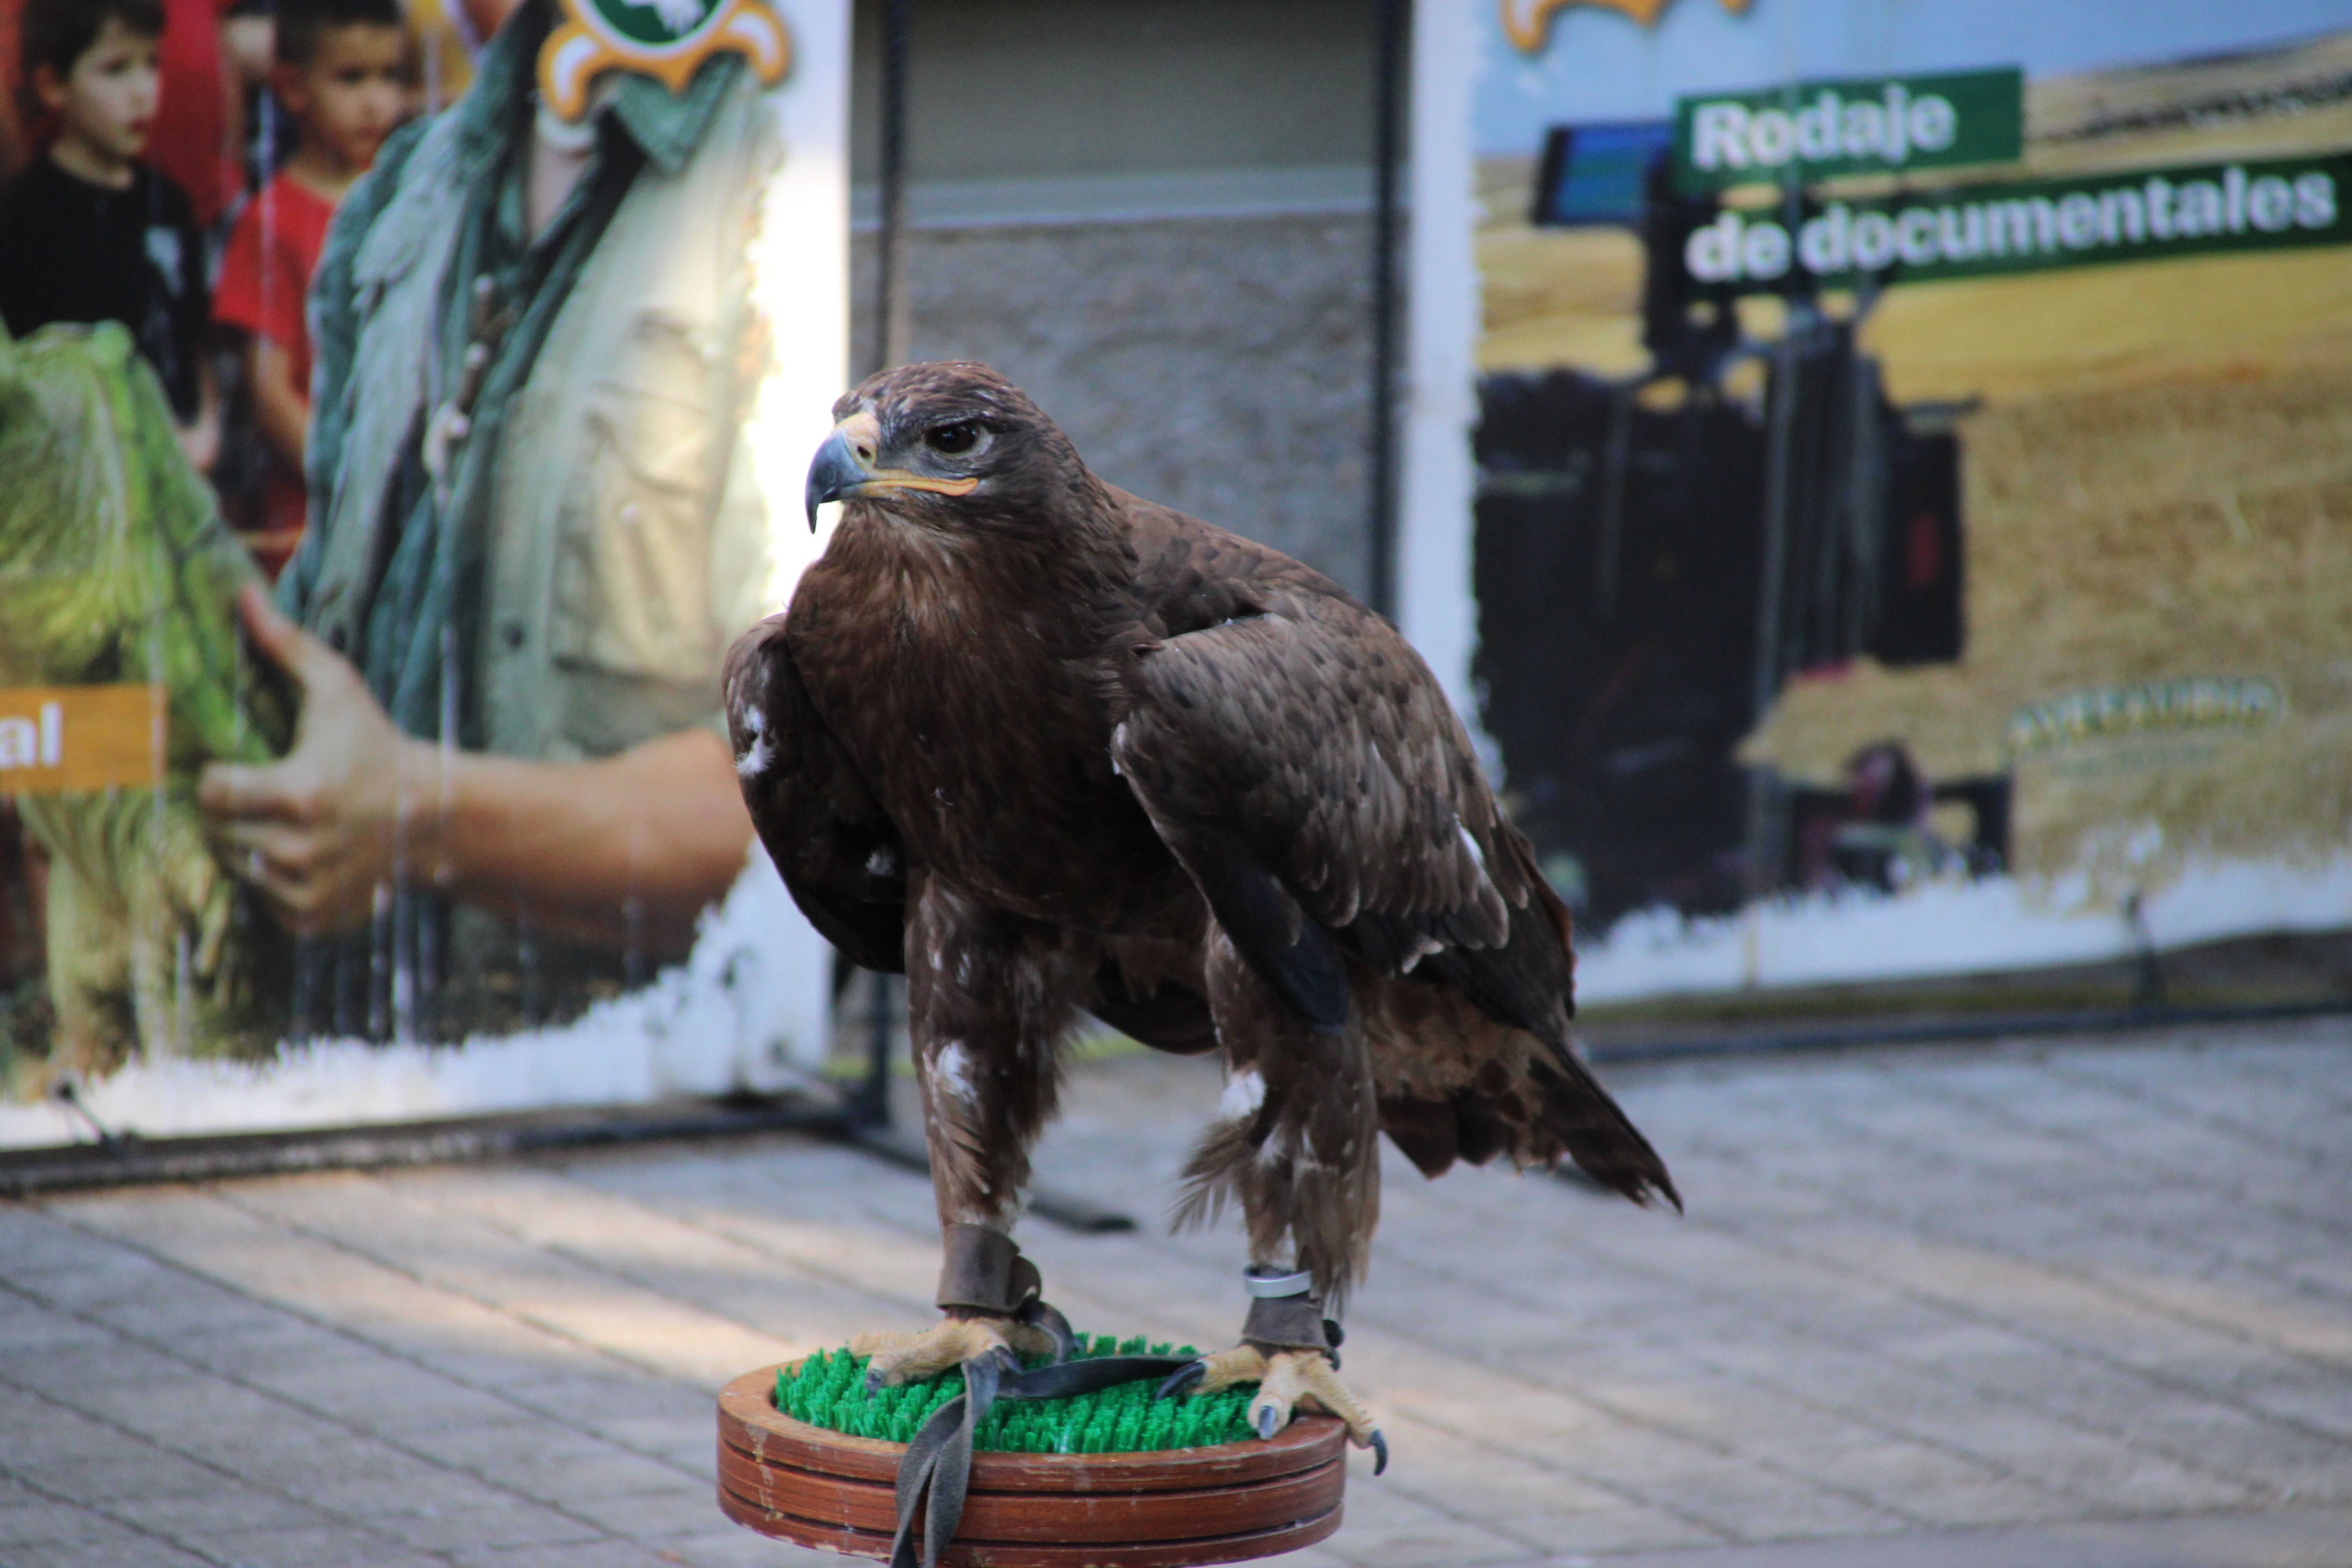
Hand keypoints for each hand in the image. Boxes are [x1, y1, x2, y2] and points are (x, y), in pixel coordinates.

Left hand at [197, 587, 433, 936]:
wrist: (435, 815)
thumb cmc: (378, 746)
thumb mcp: (338, 690)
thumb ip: (287, 646)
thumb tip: (244, 594)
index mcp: (299, 792)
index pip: (211, 793)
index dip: (221, 779)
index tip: (245, 771)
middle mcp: (300, 848)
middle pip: (219, 833)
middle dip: (234, 814)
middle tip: (269, 798)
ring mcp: (307, 888)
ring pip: (238, 869)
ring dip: (251, 847)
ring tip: (286, 825)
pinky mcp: (314, 917)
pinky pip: (263, 904)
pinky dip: (274, 884)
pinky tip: (304, 856)